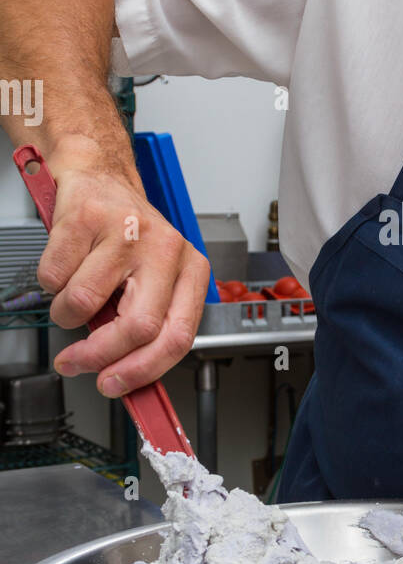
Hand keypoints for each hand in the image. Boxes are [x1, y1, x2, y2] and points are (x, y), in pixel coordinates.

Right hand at [37, 148, 211, 394]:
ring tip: (72, 297)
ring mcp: (127, 231)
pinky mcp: (87, 218)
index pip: (177, 336)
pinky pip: (54, 277)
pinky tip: (65, 266)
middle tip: (76, 363)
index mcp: (190, 269)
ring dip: (65, 314)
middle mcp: (166, 249)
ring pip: (84, 303)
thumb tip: (125, 377)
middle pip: (138, 327)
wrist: (98, 177)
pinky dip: (50, 283)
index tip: (114, 385)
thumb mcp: (150, 280)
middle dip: (99, 356)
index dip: (143, 370)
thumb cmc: (125, 236)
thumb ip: (145, 325)